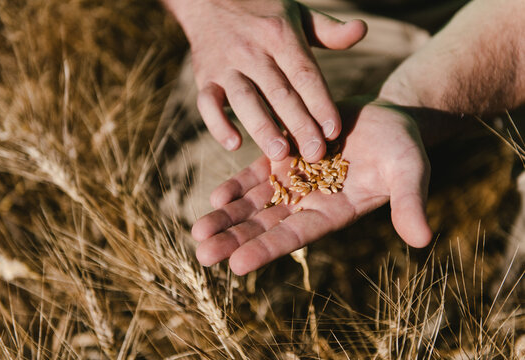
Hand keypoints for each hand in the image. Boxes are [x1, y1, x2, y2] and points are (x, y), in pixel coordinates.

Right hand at [165, 0, 366, 161]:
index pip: (305, 74)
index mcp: (280, 36)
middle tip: (316, 154)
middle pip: (279, 92)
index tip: (334, 131)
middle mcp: (253, 50)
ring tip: (280, 153)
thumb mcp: (298, 15)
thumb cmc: (264, 13)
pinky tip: (233, 144)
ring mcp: (226, 65)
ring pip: (245, 99)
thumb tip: (362, 30)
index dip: (320, 103)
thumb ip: (329, 30)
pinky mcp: (204, 77)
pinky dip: (217, 124)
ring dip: (262, 127)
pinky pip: (207, 102)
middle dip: (299, 125)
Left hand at [191, 102, 432, 274]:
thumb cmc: (403, 147)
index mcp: (334, 212)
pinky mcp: (285, 156)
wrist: (387, 117)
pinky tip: (215, 198)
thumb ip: (410, 202)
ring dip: (227, 217)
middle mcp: (309, 202)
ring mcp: (294, 180)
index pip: (295, 236)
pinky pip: (256, 174)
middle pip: (266, 225)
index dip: (267, 249)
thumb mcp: (410, 171)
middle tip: (203, 255)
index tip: (237, 266)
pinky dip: (237, 186)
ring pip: (255, 203)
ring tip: (197, 231)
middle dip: (235, 240)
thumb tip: (423, 240)